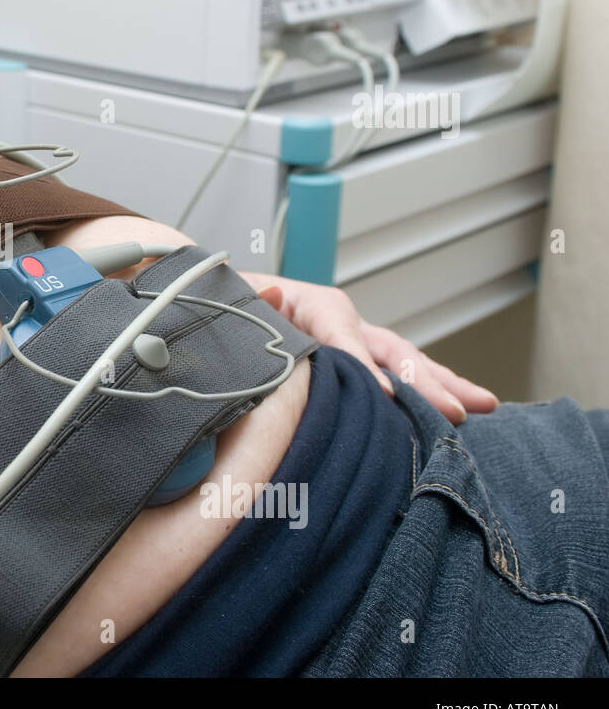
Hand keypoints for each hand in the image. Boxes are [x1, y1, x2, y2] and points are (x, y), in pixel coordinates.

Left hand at [241, 272, 498, 424]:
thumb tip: (270, 293)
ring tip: (482, 405)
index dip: (362, 364)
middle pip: (389, 350)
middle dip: (425, 380)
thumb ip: (251, 297)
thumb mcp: (234, 296)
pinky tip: (453, 416)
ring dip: (443, 385)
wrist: (226, 298)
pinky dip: (424, 394)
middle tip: (458, 409)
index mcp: (314, 304)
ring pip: (403, 363)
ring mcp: (353, 343)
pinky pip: (392, 377)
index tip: (384, 395)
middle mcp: (343, 322)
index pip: (342, 334)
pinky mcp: (353, 363)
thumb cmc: (230, 300)